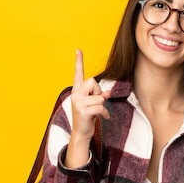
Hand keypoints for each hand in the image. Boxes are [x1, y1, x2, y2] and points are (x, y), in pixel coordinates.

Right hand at [65, 49, 109, 167]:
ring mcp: (78, 103)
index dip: (79, 62)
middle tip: (95, 103)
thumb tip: (108, 92)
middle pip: (93, 82)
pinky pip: (100, 107)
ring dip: (102, 106)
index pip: (78, 74)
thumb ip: (98, 95)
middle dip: (99, 92)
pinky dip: (104, 113)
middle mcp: (75, 94)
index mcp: (77, 91)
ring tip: (97, 113)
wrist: (81, 132)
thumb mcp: (92, 104)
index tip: (78, 50)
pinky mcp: (82, 111)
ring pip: (99, 97)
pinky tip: (101, 118)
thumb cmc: (88, 117)